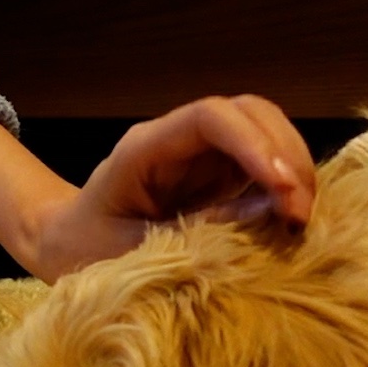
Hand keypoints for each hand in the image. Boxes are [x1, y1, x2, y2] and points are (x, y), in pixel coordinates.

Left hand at [28, 95, 316, 279]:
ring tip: (301, 221)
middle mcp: (179, 141)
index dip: (255, 145)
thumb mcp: (129, 252)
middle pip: (249, 114)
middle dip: (286, 155)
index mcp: (144, 148)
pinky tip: (294, 221)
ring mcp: (203, 156)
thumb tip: (270, 214)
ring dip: (294, 171)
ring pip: (266, 135)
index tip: (284, 191)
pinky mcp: (221, 178)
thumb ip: (194, 234)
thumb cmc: (83, 248)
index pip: (210, 118)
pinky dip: (288, 188)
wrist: (65, 247)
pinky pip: (266, 167)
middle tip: (301, 214)